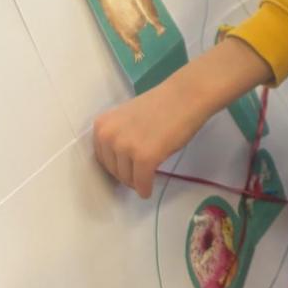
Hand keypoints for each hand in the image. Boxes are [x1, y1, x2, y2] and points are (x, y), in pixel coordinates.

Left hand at [92, 38, 272, 197]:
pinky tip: (148, 190)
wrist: (185, 97)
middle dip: (126, 175)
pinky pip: (141, 182)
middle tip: (138, 176)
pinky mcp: (144, 158)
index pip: (102, 157)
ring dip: (136, 182)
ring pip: (126, 178)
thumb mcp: (127, 118)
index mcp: (102, 125)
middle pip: (112, 170)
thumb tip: (118, 160)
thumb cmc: (161, 105)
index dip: (115, 165)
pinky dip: (145, 189)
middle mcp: (108, 136)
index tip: (126, 169)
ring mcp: (126, 147)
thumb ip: (118, 136)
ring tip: (146, 179)